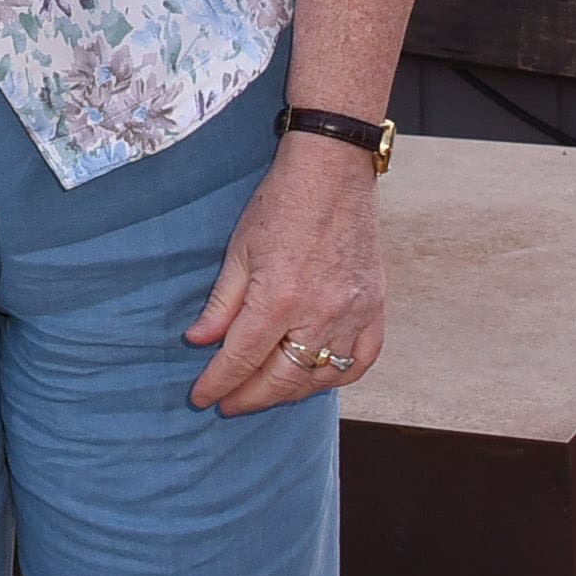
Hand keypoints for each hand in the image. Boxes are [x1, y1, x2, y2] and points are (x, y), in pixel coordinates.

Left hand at [184, 135, 386, 414]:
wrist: (332, 173)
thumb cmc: (281, 204)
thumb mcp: (238, 250)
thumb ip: (221, 303)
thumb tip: (200, 342)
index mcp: (277, 299)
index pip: (241, 359)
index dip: (218, 384)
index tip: (202, 398)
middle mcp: (319, 314)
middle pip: (281, 378)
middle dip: (250, 397)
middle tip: (229, 403)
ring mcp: (353, 315)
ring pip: (320, 377)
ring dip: (290, 391)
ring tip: (265, 392)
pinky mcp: (375, 308)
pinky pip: (361, 361)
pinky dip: (338, 376)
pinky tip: (316, 378)